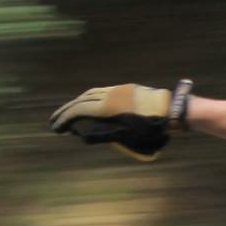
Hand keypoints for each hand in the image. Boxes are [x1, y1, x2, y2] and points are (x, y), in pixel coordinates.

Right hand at [48, 80, 191, 161]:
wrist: (170, 109)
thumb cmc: (150, 128)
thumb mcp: (126, 137)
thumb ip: (102, 136)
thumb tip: (81, 136)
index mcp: (106, 106)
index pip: (78, 110)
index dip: (65, 118)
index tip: (55, 127)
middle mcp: (108, 94)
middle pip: (81, 100)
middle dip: (67, 110)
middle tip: (55, 120)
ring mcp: (117, 89)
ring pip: (91, 94)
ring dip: (78, 103)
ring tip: (69, 113)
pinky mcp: (125, 88)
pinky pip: (101, 91)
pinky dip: (90, 98)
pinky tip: (90, 104)